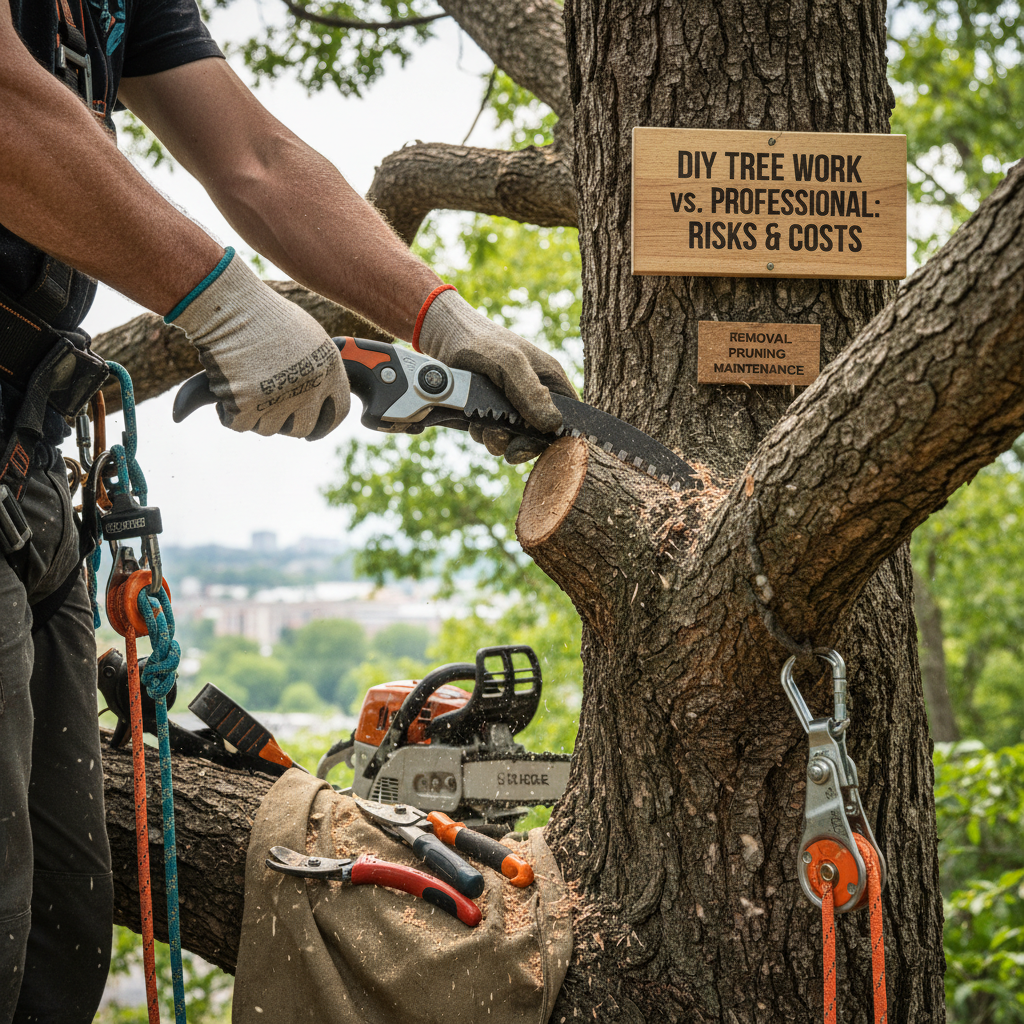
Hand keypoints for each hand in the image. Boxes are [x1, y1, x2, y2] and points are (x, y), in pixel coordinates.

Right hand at [168, 250, 349, 438]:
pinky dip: (228, 413)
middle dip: (285, 423)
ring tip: (243, 384)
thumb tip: (317, 395)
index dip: (324, 424)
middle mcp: (309, 388)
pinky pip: (238, 424)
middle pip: (301, 428)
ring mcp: (278, 399)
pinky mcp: (246, 405)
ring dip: (254, 414)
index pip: (338, 412)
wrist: (232, 305)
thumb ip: (314, 367)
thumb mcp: (306, 337)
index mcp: (329, 370)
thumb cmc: (264, 314)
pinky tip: (225, 390)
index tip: (312, 430)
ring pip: (268, 428)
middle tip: (268, 406)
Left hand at [416, 287, 577, 462]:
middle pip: (540, 437)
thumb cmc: (481, 341)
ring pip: (513, 441)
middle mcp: (534, 398)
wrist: (441, 340)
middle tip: (509, 448)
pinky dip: (482, 435)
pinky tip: (472, 422)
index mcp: (551, 381)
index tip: (537, 444)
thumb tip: (552, 424)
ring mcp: (511, 409)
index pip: (569, 418)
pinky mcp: (489, 416)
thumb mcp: (508, 362)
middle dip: (522, 444)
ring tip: (482, 425)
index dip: (559, 437)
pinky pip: (492, 437)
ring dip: (497, 440)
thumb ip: (530, 392)